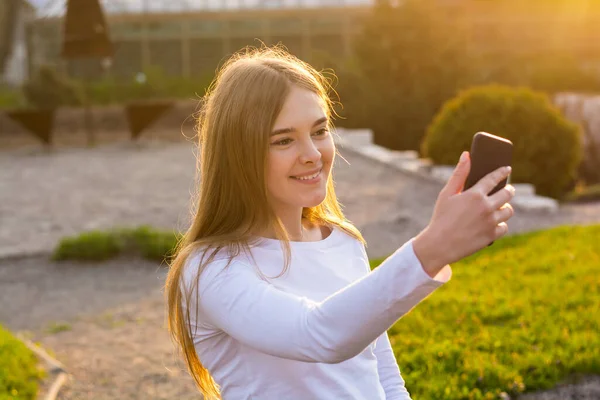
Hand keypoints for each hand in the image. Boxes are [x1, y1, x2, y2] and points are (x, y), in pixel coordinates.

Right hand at [413, 151, 514, 276]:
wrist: (439, 244)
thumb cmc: (441, 216)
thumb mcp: (446, 193)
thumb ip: (459, 174)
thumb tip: (467, 154)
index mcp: (474, 194)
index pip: (494, 178)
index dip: (502, 172)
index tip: (507, 169)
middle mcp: (486, 207)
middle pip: (507, 194)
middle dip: (509, 190)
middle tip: (507, 189)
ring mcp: (490, 222)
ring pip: (508, 211)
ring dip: (505, 207)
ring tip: (500, 207)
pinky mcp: (491, 236)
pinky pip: (504, 227)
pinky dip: (500, 224)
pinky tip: (494, 223)